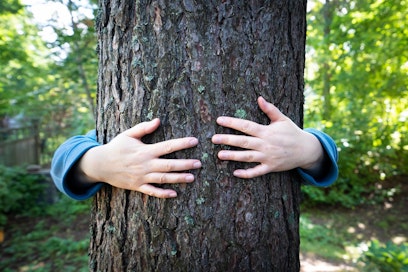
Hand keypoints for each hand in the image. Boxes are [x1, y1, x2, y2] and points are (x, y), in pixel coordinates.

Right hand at [76, 118, 201, 197]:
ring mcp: (142, 177)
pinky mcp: (137, 186)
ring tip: (192, 178)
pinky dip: (162, 194)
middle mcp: (145, 164)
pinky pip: (152, 192)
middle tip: (199, 163)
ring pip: (163, 179)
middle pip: (169, 165)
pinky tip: (174, 194)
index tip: (194, 141)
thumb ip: (144, 128)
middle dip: (185, 164)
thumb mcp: (128, 134)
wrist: (100, 164)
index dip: (182, 144)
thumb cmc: (116, 147)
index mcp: (145, 151)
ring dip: (178, 178)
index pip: (167, 146)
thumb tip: (158, 120)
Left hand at [211, 96, 323, 178]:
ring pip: (247, 157)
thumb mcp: (282, 119)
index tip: (219, 120)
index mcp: (266, 131)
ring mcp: (268, 157)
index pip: (246, 126)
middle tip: (213, 139)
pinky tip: (235, 172)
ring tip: (219, 155)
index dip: (232, 123)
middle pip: (243, 142)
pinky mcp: (271, 167)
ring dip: (233, 156)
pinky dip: (247, 173)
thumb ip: (270, 109)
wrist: (306, 150)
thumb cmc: (292, 132)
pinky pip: (257, 172)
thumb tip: (259, 98)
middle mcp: (265, 144)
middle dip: (227, 140)